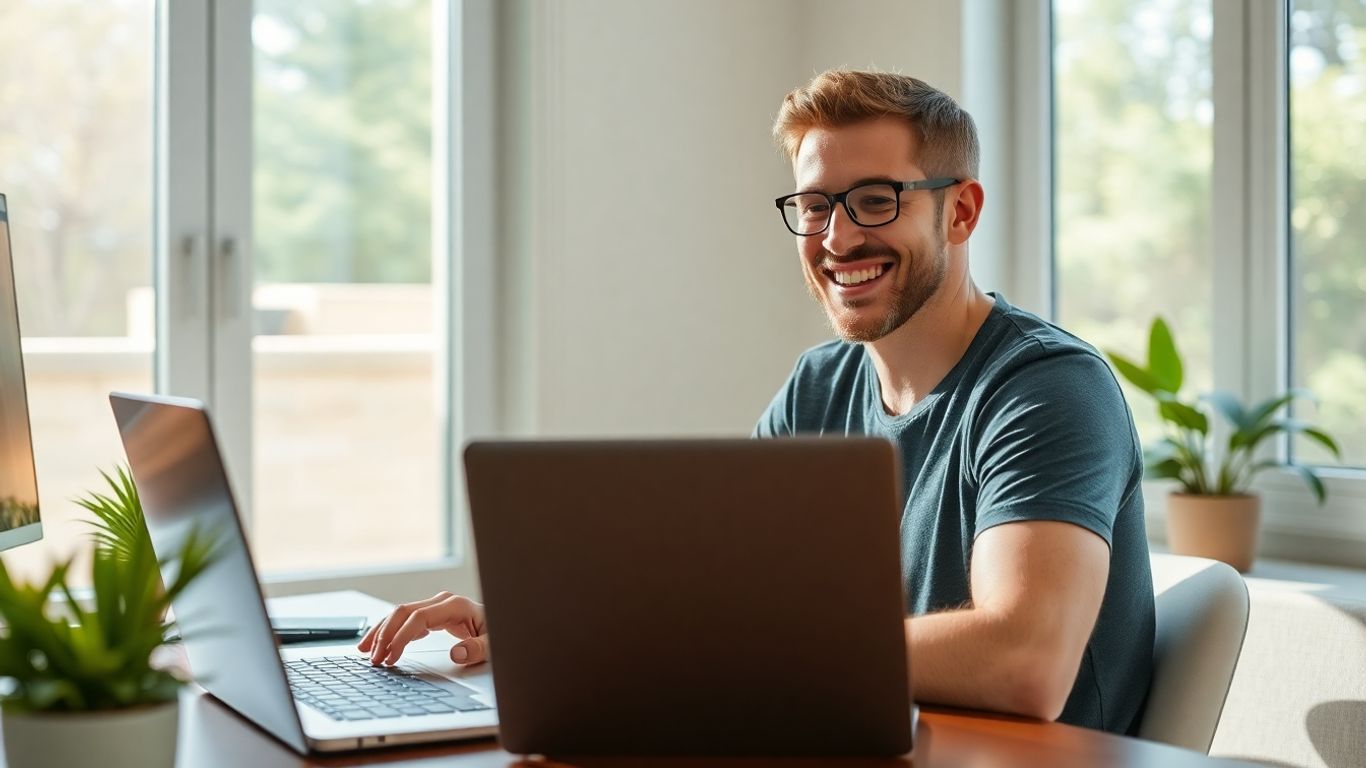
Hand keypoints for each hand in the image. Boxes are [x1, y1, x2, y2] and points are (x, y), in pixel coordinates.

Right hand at [357, 591, 489, 666]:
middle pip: (404, 612)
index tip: (390, 657)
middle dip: (384, 634)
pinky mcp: (433, 615)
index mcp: (454, 605)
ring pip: (400, 614)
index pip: (418, 617)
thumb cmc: (498, 633)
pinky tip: (379, 644)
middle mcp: (442, 602)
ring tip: (365, 651)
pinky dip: (391, 632)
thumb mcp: (494, 645)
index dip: (401, 636)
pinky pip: (406, 621)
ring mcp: (436, 606)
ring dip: (382, 632)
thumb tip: (457, 653)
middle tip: (372, 658)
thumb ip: (478, 649)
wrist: (504, 624)